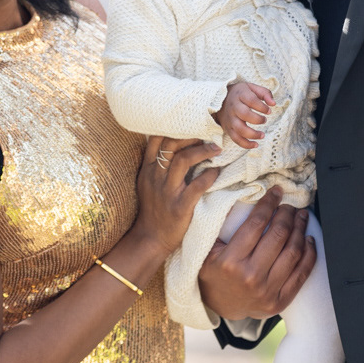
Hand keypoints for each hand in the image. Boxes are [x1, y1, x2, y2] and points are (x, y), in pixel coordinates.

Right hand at [132, 136, 218, 255]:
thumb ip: (157, 165)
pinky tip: (217, 172)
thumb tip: (175, 145)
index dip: (174, 127)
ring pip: (183, 160)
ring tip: (217, 149)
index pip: (156, 138)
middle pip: (170, 144)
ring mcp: (167, 191)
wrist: (150, 238)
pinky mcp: (180, 206)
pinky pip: (197, 185)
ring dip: (202, 151)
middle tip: (208, 133)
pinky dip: (209, 176)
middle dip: (191, 135)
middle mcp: (155, 177)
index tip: (191, 124)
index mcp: (147, 169)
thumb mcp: (147, 183)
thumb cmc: (153, 209)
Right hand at [197, 187, 316, 320]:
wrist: (220, 306)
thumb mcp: (207, 249)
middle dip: (287, 214)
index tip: (276, 192)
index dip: (269, 203)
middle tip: (290, 206)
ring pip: (293, 252)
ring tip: (301, 217)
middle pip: (278, 235)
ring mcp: (267, 291)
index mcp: (230, 261)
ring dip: (301, 229)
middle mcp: (250, 276)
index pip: (256, 223)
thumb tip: (240, 195)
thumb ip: (220, 225)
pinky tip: (308, 239)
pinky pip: (302, 274)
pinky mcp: (280, 301)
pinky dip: (310, 254)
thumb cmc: (214, 272)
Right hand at [214, 81, 274, 149]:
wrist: (221, 99)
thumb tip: (273, 104)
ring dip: (253, 134)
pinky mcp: (228, 128)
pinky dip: (245, 144)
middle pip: (244, 114)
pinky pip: (235, 139)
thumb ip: (265, 93)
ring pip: (239, 129)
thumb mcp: (252, 88)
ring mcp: (230, 119)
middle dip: (257, 119)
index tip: (269, 111)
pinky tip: (255, 144)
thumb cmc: (241, 94)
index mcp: (240, 95)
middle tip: (264, 120)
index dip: (262, 107)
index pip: (251, 100)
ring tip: (262, 135)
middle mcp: (233, 107)